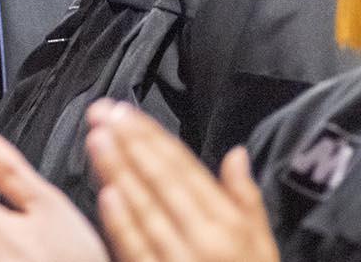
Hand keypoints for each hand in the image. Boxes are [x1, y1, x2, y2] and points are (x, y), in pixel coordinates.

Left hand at [85, 100, 278, 261]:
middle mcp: (205, 239)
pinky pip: (138, 251)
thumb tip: (236, 154)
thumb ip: (247, 198)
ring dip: (119, 171)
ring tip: (96, 140)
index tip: (125, 113)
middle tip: (102, 113)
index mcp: (228, 223)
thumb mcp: (263, 245)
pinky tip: (106, 194)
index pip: (184, 168)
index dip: (152, 137)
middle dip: (129, 143)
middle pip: (161, 181)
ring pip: (144, 208)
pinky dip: (122, 223)